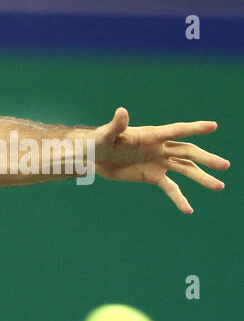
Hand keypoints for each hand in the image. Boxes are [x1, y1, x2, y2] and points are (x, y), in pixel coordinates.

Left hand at [91, 108, 228, 213]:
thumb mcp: (106, 134)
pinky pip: (170, 188)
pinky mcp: (153, 176)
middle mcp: (160, 147)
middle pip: (188, 152)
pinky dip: (179, 198)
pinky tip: (189, 209)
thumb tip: (121, 111)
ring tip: (219, 186)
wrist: (95, 157)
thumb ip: (117, 125)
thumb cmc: (99, 141)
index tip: (213, 126)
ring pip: (185, 169)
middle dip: (206, 159)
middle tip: (225, 166)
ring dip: (201, 177)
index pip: (176, 130)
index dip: (194, 128)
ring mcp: (159, 162)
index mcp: (152, 134)